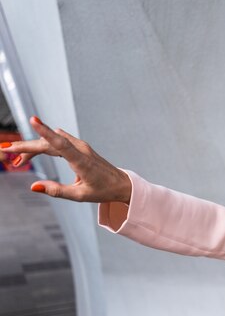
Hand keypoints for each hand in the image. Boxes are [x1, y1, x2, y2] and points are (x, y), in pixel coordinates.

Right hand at [0, 116, 131, 202]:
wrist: (121, 184)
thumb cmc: (103, 190)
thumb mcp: (79, 196)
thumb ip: (57, 191)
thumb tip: (34, 186)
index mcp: (82, 161)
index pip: (60, 143)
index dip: (45, 131)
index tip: (32, 119)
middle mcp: (81, 149)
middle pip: (49, 143)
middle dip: (26, 147)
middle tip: (6, 152)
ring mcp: (81, 146)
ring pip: (51, 142)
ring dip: (34, 147)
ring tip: (18, 160)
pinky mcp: (79, 147)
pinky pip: (57, 142)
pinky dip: (44, 146)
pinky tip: (32, 153)